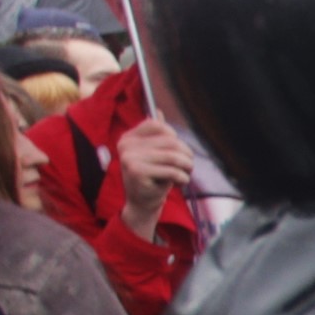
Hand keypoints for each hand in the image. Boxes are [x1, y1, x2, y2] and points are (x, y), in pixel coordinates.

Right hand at [113, 118, 194, 239]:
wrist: (142, 203)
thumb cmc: (153, 176)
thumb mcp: (154, 154)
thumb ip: (156, 134)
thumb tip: (158, 111)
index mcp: (128, 137)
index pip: (157, 125)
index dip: (174, 137)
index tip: (177, 150)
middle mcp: (126, 145)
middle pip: (170, 141)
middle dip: (186, 154)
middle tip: (188, 167)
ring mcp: (129, 158)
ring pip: (174, 156)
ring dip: (187, 167)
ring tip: (185, 175)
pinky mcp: (137, 172)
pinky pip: (172, 171)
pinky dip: (183, 178)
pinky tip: (179, 183)